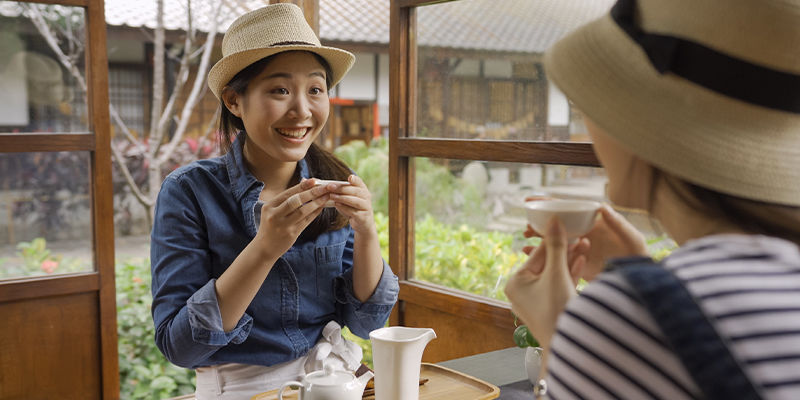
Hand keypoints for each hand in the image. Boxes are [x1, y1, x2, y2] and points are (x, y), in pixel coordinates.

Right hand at [255, 179, 329, 256]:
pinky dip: (315, 212)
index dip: (302, 186)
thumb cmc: (271, 225)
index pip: (287, 193)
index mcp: (269, 206)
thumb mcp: (273, 210)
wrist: (264, 247)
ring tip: (326, 196)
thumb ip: (287, 197)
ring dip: (316, 202)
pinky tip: (322, 207)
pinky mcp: (291, 234)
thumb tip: (305, 181)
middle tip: (325, 187)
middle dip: (312, 193)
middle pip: (296, 201)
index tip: (314, 180)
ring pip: (303, 211)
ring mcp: (283, 226)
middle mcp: (275, 215)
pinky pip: (307, 221)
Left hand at [326, 175, 375, 234]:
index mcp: (363, 190)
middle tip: (330, 187)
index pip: (360, 183)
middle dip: (342, 188)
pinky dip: (345, 208)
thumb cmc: (353, 209)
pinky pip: (354, 212)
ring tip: (332, 196)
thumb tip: (326, 186)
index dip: (355, 180)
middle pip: (355, 191)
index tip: (349, 177)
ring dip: (342, 198)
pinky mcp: (363, 217)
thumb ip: (340, 192)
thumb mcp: (347, 199)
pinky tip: (337, 205)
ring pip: (355, 201)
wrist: (362, 224)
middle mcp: (366, 197)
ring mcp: (366, 207)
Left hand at [505, 218, 579, 349]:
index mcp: (515, 282)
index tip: (566, 225)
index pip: (538, 254)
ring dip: (570, 260)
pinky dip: (570, 275)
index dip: (555, 238)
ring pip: (554, 274)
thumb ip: (556, 246)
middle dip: (565, 250)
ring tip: (586, 244)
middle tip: (580, 235)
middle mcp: (521, 291)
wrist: (570, 345)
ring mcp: (534, 300)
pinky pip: (558, 286)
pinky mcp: (549, 307)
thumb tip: (553, 220)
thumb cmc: (557, 310)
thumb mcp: (556, 274)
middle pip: (546, 264)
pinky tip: (583, 260)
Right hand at [523, 198, 647, 280]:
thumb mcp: (632, 240)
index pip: (569, 211)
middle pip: (556, 226)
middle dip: (539, 224)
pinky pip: (555, 260)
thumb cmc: (639, 259)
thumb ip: (618, 224)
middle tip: (526, 226)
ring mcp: (578, 252)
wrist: (638, 285)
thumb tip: (602, 205)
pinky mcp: (575, 267)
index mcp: (593, 225)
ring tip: (525, 240)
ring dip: (538, 240)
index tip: (532, 200)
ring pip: (553, 242)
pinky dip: (541, 257)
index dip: (550, 204)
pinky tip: (530, 255)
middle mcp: (583, 236)